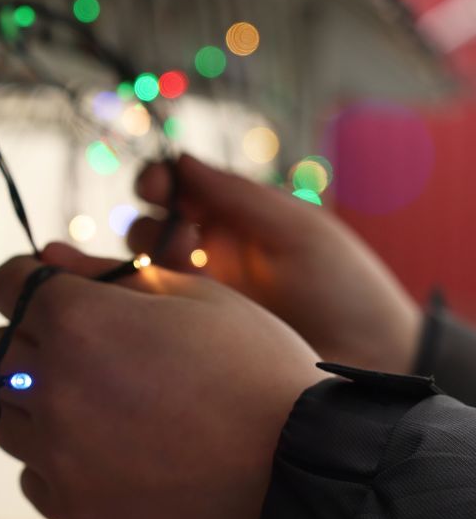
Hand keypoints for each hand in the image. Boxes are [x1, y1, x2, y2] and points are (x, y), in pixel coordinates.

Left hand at [0, 247, 322, 518]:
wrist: (303, 473)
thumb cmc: (254, 366)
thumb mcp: (192, 294)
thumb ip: (105, 271)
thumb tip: (45, 254)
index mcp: (77, 318)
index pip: (4, 283)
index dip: (24, 279)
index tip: (47, 290)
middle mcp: (52, 382)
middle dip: (16, 338)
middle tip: (65, 346)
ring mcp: (56, 450)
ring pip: (1, 414)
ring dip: (31, 400)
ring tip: (89, 402)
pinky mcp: (71, 505)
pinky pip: (30, 475)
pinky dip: (52, 461)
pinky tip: (100, 452)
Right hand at [126, 154, 421, 373]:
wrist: (373, 361)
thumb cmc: (345, 286)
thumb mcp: (297, 229)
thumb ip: (237, 194)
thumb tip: (180, 157)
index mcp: (234, 218)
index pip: (177, 188)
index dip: (157, 181)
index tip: (156, 188)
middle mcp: (209, 253)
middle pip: (148, 226)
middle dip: (153, 226)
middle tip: (184, 241)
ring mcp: (199, 295)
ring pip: (143, 267)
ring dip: (150, 260)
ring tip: (186, 272)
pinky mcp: (194, 334)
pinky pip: (153, 311)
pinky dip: (145, 300)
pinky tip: (167, 302)